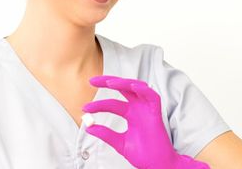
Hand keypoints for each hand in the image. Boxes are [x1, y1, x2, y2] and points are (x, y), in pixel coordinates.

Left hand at [82, 75, 209, 168]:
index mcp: (131, 114)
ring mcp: (147, 109)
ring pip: (136, 88)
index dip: (98, 105)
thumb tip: (88, 128)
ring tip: (109, 82)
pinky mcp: (156, 113)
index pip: (112, 103)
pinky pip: (152, 96)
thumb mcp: (120, 143)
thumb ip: (106, 134)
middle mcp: (138, 108)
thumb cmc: (143, 154)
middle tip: (92, 81)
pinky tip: (132, 86)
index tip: (84, 108)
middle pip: (123, 88)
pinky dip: (143, 89)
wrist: (157, 166)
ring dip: (124, 83)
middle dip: (108, 82)